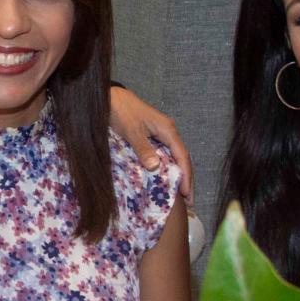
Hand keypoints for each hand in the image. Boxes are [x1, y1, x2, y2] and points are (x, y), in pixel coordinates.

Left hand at [106, 86, 194, 204]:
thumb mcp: (131, 131)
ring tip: (180, 196)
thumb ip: (143, 148)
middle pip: (182, 158)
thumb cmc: (121, 112)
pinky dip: (168, 169)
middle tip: (188, 202)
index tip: (187, 195)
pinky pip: (165, 155)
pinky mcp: (153, 137)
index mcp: (168, 130)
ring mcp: (161, 134)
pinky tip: (166, 180)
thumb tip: (156, 168)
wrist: (110, 97)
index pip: (182, 156)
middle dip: (186, 180)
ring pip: (174, 158)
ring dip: (178, 176)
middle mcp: (168, 132)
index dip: (186, 176)